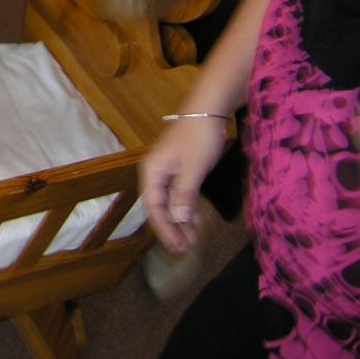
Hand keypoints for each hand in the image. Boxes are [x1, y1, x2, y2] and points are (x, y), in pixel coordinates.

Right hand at [139, 117, 227, 252]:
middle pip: (159, 206)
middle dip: (171, 228)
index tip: (178, 248)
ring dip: (179, 219)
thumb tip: (178, 220)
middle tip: (185, 248)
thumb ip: (183, 196)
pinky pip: (178, 192)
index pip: (154, 208)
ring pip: (169, 200)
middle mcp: (155, 171)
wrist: (207, 110)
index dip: (165, 229)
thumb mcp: (193, 170)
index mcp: (152, 172)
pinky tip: (196, 218)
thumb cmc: (198, 138)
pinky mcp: (179, 166)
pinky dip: (186, 206)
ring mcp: (167, 168)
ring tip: (192, 238)